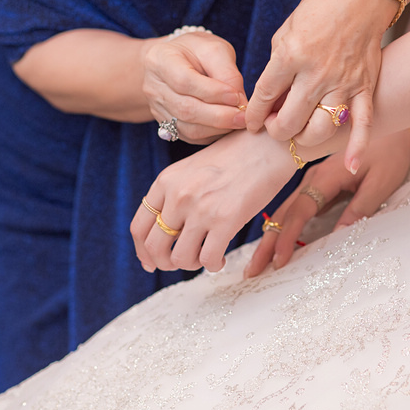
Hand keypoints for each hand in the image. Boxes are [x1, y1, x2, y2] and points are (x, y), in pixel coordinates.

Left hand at [131, 129, 299, 272]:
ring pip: (180, 258)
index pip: (139, 227)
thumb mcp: (194, 168)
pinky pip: (208, 259)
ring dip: (192, 265)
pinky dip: (214, 265)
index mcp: (166, 181)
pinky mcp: (226, 220)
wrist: (269, 143)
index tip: (152, 262)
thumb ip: (176, 194)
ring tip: (206, 256)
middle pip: (155, 247)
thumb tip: (168, 230)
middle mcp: (178, 194)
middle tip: (183, 263)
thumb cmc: (237, 155)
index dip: (143, 251)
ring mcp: (201, 208)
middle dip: (166, 263)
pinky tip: (222, 258)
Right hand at [142, 30, 246, 143]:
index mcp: (160, 59)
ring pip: (187, 128)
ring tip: (239, 122)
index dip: (213, 92)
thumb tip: (240, 102)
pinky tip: (227, 126)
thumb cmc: (198, 51)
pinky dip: (212, 134)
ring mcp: (157, 108)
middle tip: (244, 117)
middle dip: (219, 116)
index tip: (237, 96)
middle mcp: (153, 87)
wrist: (179, 61)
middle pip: (185, 109)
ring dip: (217, 128)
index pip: (184, 81)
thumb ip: (227, 73)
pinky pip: (190, 137)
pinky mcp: (166, 124)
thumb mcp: (214, 49)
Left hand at [244, 0, 392, 172]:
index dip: (253, 115)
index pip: (265, 96)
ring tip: (298, 132)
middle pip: (289, 120)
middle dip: (275, 131)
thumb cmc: (320, 9)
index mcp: (291, 55)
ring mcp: (343, 82)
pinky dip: (357, 147)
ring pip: (320, 128)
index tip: (250, 123)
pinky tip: (349, 165)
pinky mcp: (365, 87)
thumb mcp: (286, 30)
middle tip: (273, 127)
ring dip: (304, 138)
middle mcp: (316, 72)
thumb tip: (271, 97)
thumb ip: (277, 64)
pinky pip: (362, 123)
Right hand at [244, 129, 409, 277]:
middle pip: (283, 213)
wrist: (386, 121)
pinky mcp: (318, 183)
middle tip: (251, 271)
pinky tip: (275, 241)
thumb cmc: (388, 152)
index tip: (278, 261)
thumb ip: (360, 207)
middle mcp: (313, 178)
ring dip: (270, 236)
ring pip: (285, 211)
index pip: (300, 211)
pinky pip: (295, 207)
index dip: (287, 237)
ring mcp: (313, 180)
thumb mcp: (382, 181)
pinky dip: (282, 226)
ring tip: (256, 262)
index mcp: (327, 176)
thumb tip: (339, 236)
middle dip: (266, 243)